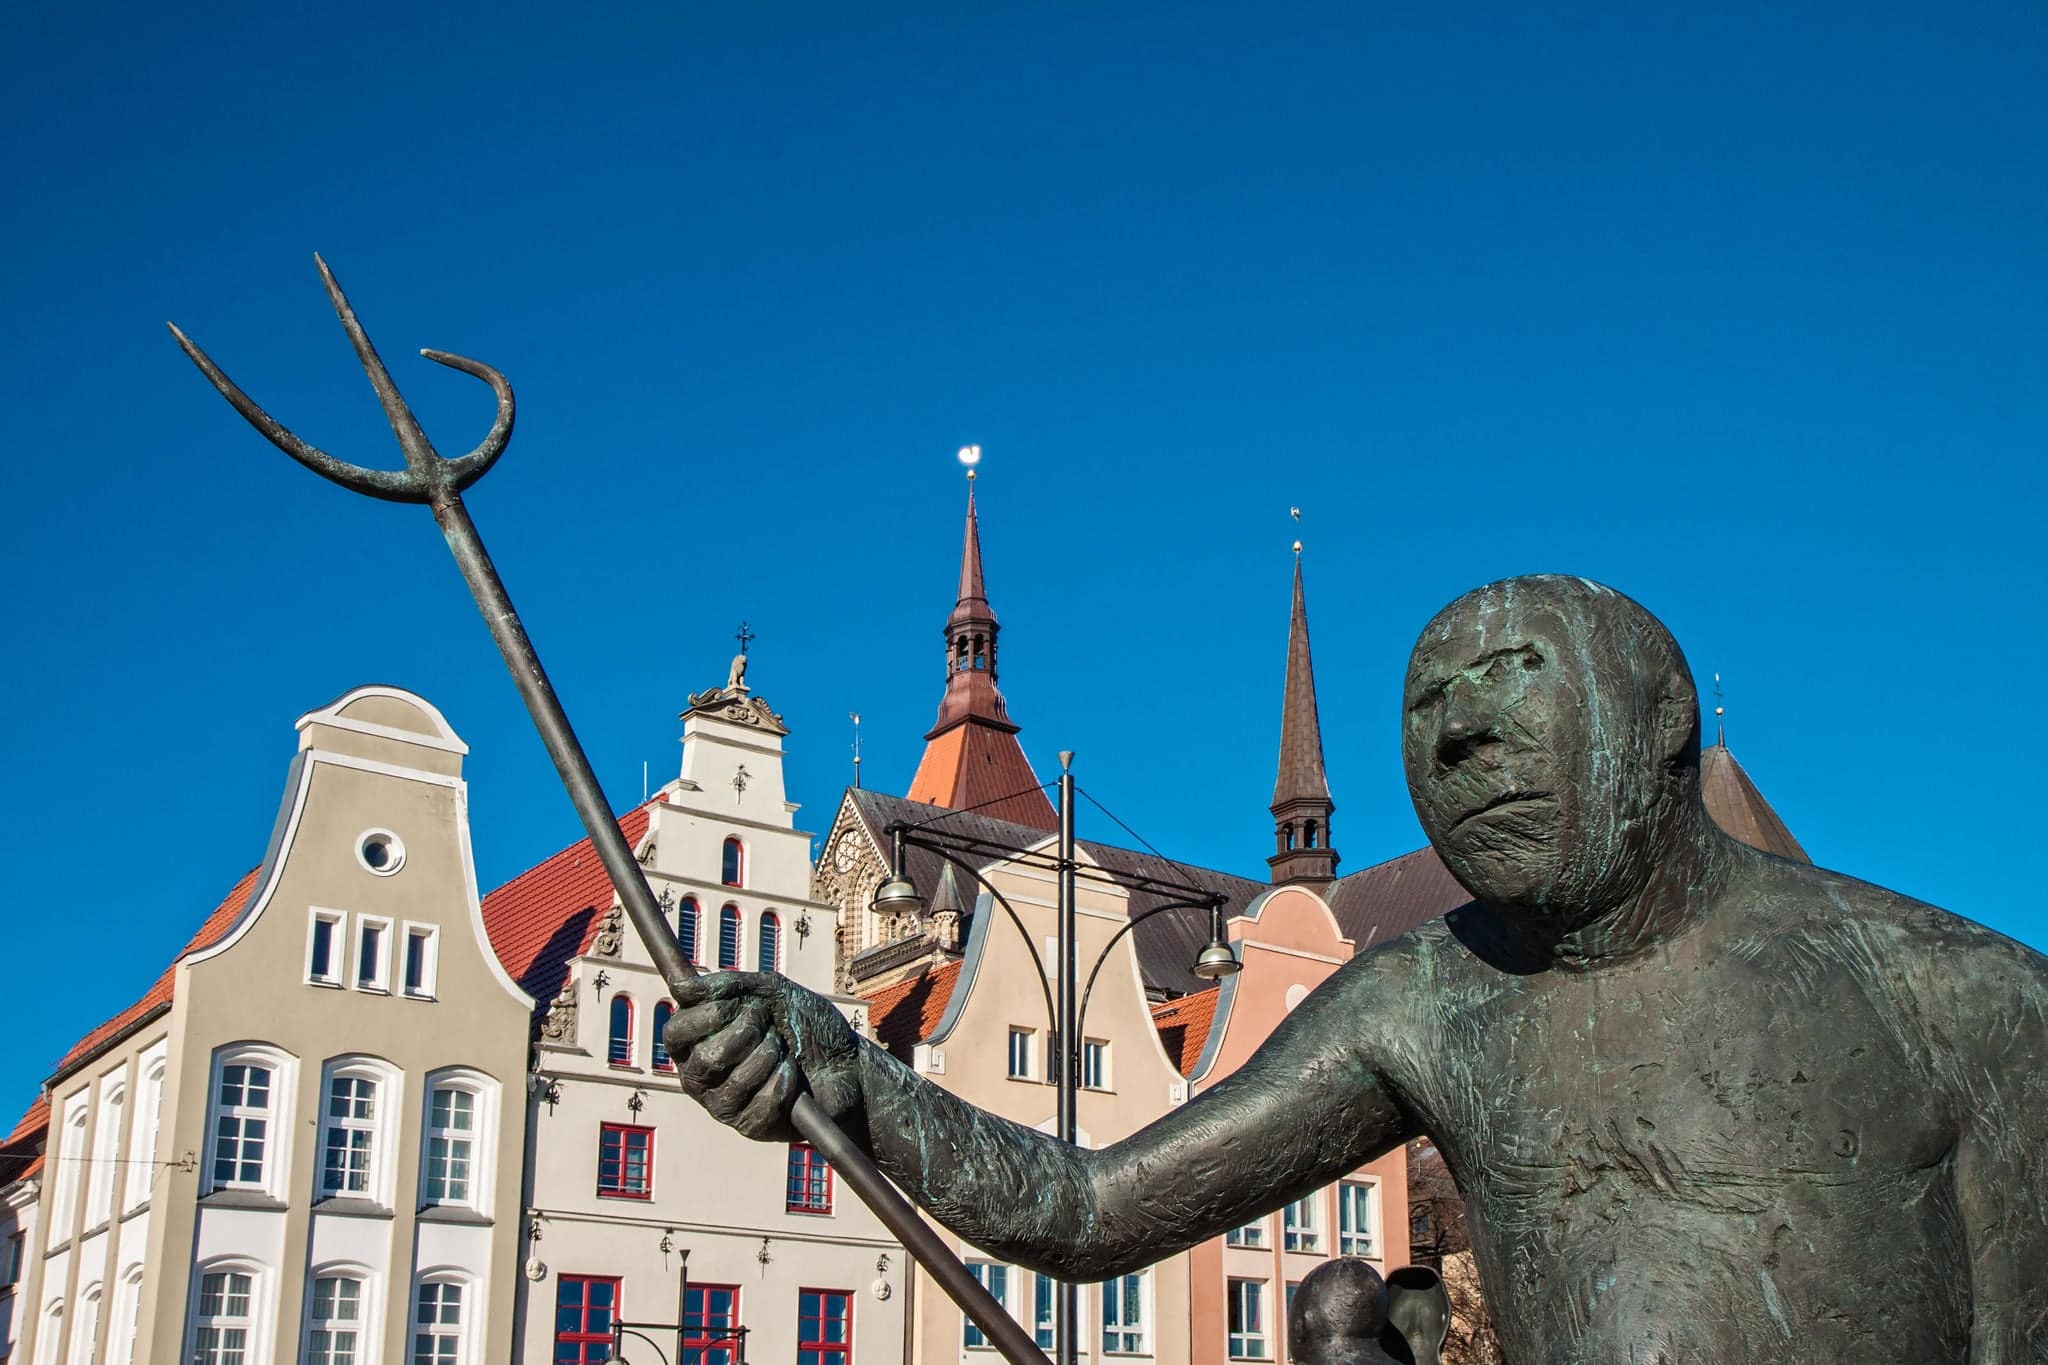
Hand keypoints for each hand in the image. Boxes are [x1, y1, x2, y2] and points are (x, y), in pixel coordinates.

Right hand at [662, 971, 862, 1141]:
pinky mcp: (749, 1126)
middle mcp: (705, 1076)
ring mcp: (725, 1104)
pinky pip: (759, 1105)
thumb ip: (730, 985)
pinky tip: (794, 1076)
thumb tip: (682, 988)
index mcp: (701, 1041)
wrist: (849, 1063)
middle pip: (704, 1059)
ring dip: (769, 1056)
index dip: (702, 1017)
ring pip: (734, 1082)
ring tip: (785, 1051)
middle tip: (768, 1026)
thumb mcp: (772, 991)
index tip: (732, 1005)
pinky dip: (784, 1083)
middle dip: (745, 1033)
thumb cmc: (808, 1028)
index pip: (675, 1033)